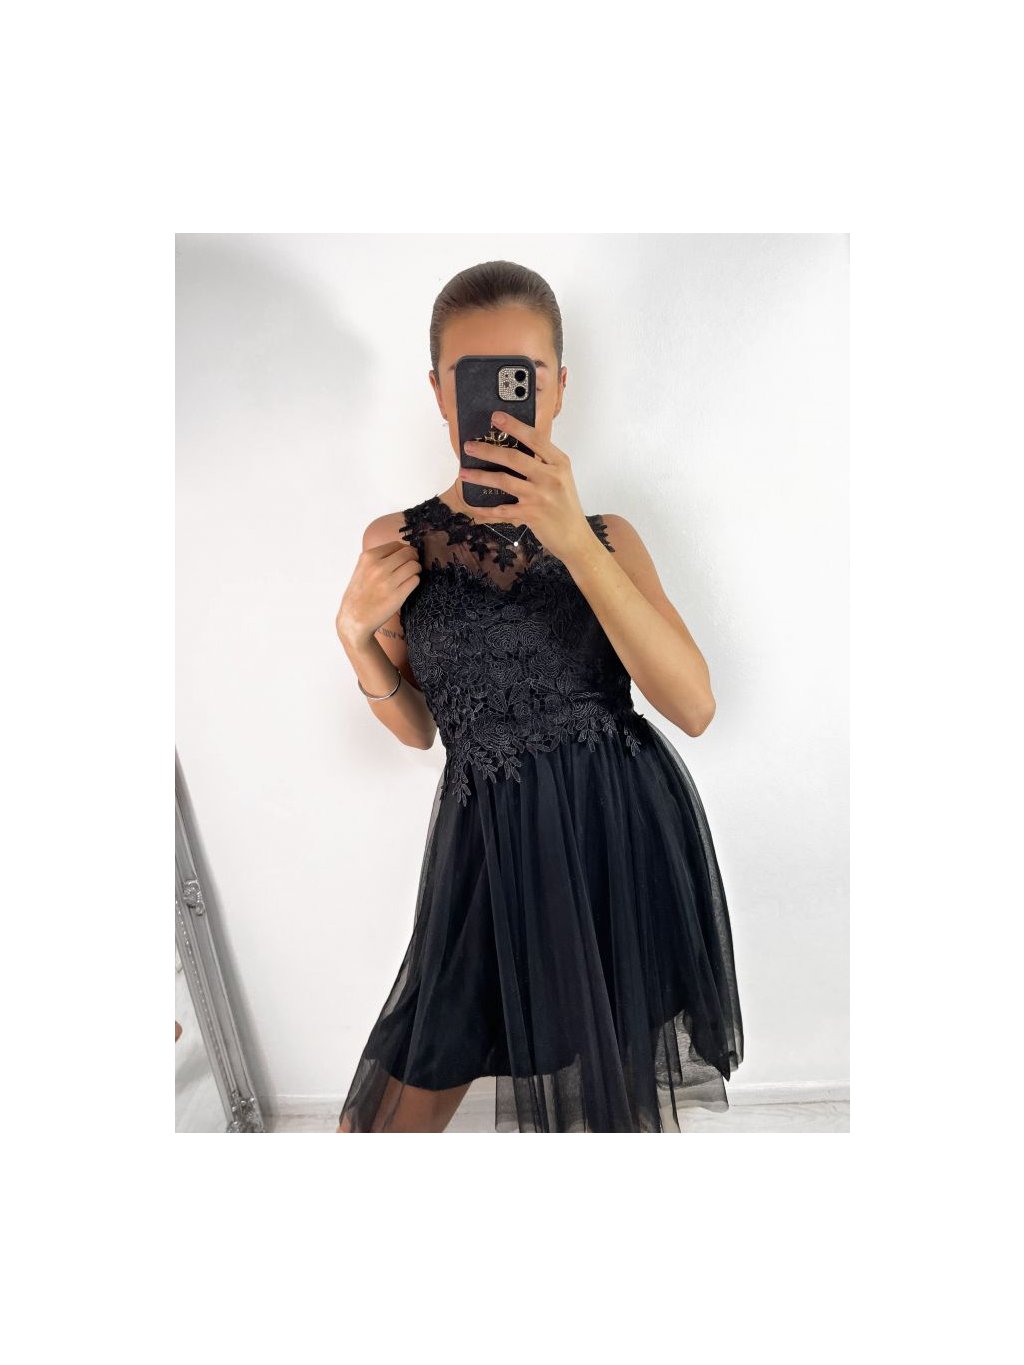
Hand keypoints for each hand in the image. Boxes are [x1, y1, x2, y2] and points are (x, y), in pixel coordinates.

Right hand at [336, 539, 420, 645]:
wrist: (355, 618)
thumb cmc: (360, 594)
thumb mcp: (362, 568)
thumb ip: (379, 557)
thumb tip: (404, 549)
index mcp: (368, 557)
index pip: (397, 545)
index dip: (405, 550)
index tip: (406, 556)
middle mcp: (378, 567)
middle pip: (408, 553)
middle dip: (414, 558)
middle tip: (413, 564)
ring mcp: (388, 582)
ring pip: (414, 566)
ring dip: (416, 569)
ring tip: (411, 575)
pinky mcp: (397, 596)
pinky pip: (415, 581)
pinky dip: (415, 581)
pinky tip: (408, 585)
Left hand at [460, 411, 591, 561]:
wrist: (575, 536)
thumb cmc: (565, 505)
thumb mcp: (561, 477)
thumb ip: (542, 463)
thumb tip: (511, 449)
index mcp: (559, 463)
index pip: (535, 439)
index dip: (514, 426)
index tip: (496, 417)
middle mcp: (550, 477)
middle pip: (514, 458)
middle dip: (488, 450)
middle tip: (469, 446)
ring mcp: (539, 497)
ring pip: (503, 481)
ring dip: (480, 476)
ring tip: (463, 472)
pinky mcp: (530, 515)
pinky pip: (501, 509)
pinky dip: (485, 508)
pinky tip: (473, 504)